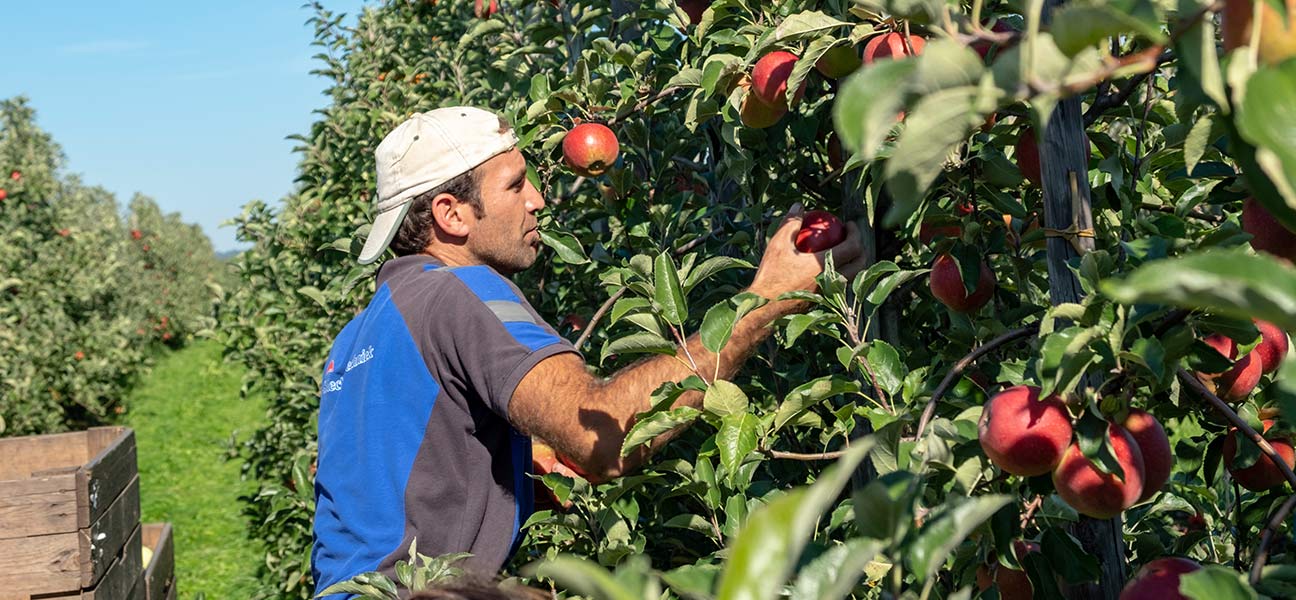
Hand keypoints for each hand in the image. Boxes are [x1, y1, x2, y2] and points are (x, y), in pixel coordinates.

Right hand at [748, 203, 867, 310]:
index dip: (855, 233)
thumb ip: (791, 223)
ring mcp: (830, 293)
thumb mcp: (778, 244)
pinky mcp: (823, 301)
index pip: (853, 246)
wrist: (765, 306)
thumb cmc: (771, 274)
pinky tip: (827, 266)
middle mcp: (832, 280)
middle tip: (849, 238)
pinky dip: (841, 273)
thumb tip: (798, 206)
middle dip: (860, 248)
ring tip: (842, 252)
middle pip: (860, 263)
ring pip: (853, 276)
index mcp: (825, 265)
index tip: (849, 225)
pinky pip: (840, 285)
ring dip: (853, 262)